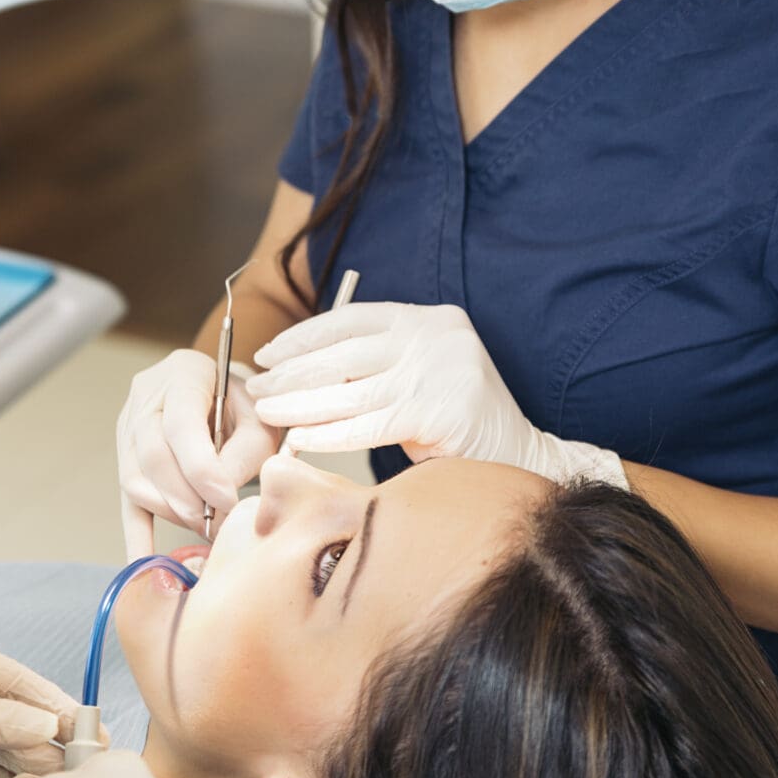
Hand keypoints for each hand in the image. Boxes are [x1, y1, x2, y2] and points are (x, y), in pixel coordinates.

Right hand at [117, 348, 278, 557]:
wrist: (224, 390)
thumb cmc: (247, 403)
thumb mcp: (261, 415)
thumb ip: (247, 451)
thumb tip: (221, 498)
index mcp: (183, 374)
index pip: (181, 426)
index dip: (201, 470)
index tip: (227, 502)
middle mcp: (145, 397)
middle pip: (152, 456)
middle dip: (188, 499)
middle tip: (219, 525)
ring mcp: (127, 427)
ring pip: (134, 480)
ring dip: (171, 512)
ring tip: (205, 527)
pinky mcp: (125, 458)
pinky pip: (125, 500)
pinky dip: (136, 535)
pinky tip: (144, 565)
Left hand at [249, 302, 627, 485]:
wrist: (521, 459)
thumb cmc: (458, 423)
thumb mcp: (420, 376)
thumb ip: (377, 363)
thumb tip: (300, 368)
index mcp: (429, 319)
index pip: (352, 319)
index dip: (304, 337)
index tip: (268, 354)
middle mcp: (437, 336)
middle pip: (345, 353)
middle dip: (294, 372)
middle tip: (257, 387)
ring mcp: (440, 371)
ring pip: (350, 391)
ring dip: (301, 404)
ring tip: (267, 414)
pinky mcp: (439, 411)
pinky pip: (368, 424)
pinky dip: (328, 433)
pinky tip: (299, 440)